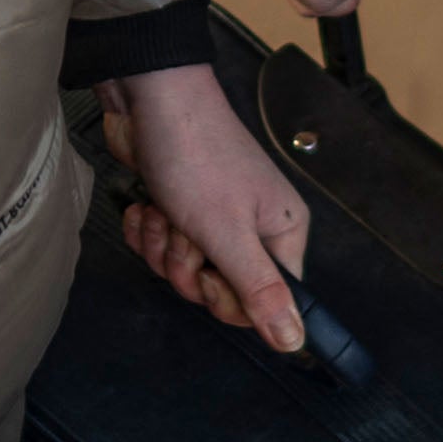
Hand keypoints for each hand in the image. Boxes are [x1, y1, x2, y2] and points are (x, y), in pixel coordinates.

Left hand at [106, 60, 314, 355]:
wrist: (149, 100)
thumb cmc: (195, 155)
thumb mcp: (228, 234)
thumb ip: (260, 292)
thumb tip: (295, 341)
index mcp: (281, 235)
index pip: (265, 303)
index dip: (228, 299)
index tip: (210, 275)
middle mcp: (253, 228)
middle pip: (218, 289)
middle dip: (187, 267)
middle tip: (186, 233)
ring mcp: (215, 218)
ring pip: (183, 270)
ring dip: (164, 246)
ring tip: (167, 211)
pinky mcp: (181, 208)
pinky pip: (162, 247)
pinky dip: (149, 230)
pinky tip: (148, 206)